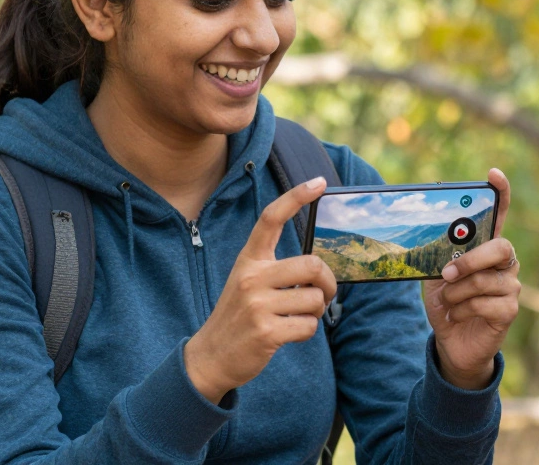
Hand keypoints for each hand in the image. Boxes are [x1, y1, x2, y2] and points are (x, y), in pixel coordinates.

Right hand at [185, 177, 337, 402]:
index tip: (319, 182)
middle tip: (323, 293)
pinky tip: (289, 334)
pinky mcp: (266, 331)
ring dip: (316, 311)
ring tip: (298, 317)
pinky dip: (307, 331)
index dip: (296, 197)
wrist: (210, 356)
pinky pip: (309, 326)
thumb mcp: (249, 282)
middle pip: (312, 265)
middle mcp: (251, 277)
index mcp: (249, 260)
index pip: (271, 218)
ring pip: (315, 299)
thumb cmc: (240, 315)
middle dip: (328, 282)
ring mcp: (257, 305)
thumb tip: (319, 266)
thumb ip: (277, 269)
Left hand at [424, 168, 519, 389]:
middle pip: (500, 247)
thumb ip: (441, 255)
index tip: (493, 175)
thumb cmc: (448, 303)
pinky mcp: (509, 310)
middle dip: (469, 260)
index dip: (500, 193)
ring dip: (455, 293)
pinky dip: (461, 310)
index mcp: (487, 247)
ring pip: (483, 280)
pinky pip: (483, 303)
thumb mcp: (437, 275)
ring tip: (448, 302)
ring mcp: (511, 286)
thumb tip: (438, 236)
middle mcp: (505, 263)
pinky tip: (456, 315)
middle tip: (446, 274)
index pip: (499, 214)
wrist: (453, 342)